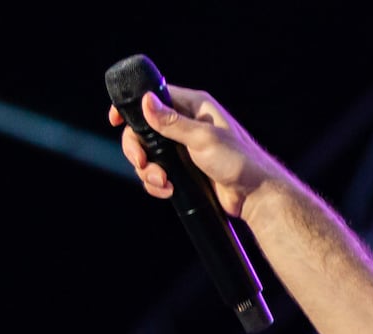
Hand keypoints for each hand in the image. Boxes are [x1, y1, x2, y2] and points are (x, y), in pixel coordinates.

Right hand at [108, 87, 282, 220]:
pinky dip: (157, 183)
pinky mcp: (185, 171)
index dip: (132, 107)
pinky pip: (159, 172)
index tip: (115, 120)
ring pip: (149, 154)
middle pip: (143, 129)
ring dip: (148, 170)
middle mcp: (187, 125)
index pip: (154, 97)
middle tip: (141, 162)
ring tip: (162, 182)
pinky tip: (167, 190)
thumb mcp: (203, 138)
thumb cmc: (240, 162)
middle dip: (137, 148)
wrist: (257, 196)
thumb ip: (172, 122)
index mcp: (194, 107)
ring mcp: (184, 149)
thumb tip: (146, 102)